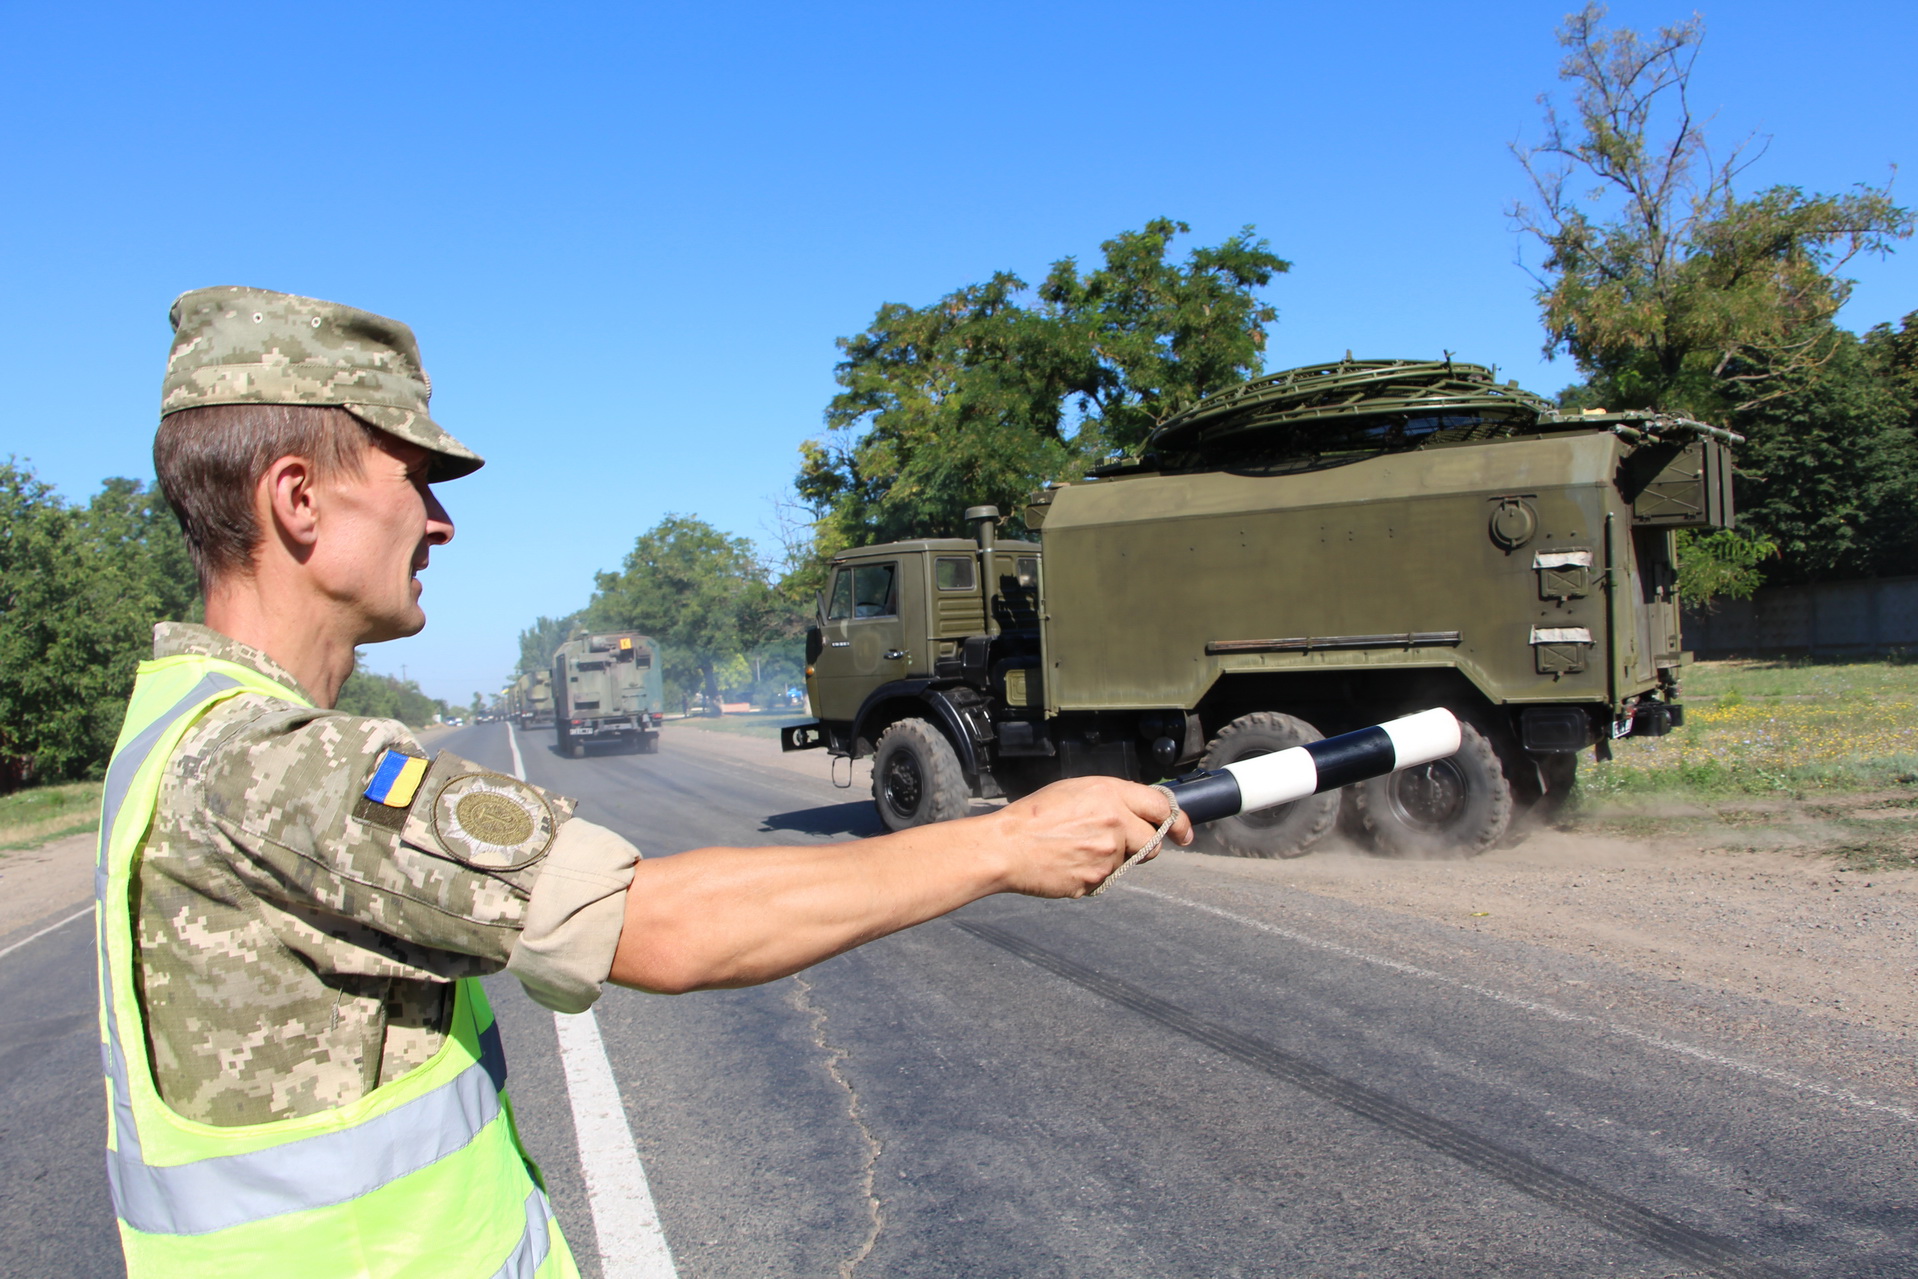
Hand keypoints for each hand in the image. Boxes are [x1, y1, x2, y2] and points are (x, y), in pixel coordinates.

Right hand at [985, 776, 1193, 897]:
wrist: (1007, 847)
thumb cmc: (1035, 815)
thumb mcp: (1075, 790)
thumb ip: (1111, 798)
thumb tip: (1136, 811)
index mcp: (1111, 795)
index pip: (1161, 807)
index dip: (1178, 821)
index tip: (1185, 833)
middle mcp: (1116, 824)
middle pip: (1152, 842)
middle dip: (1144, 844)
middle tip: (1120, 843)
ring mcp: (1107, 855)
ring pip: (1126, 861)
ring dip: (1112, 858)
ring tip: (1077, 849)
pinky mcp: (1096, 880)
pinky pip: (1105, 878)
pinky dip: (1093, 873)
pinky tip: (1069, 863)